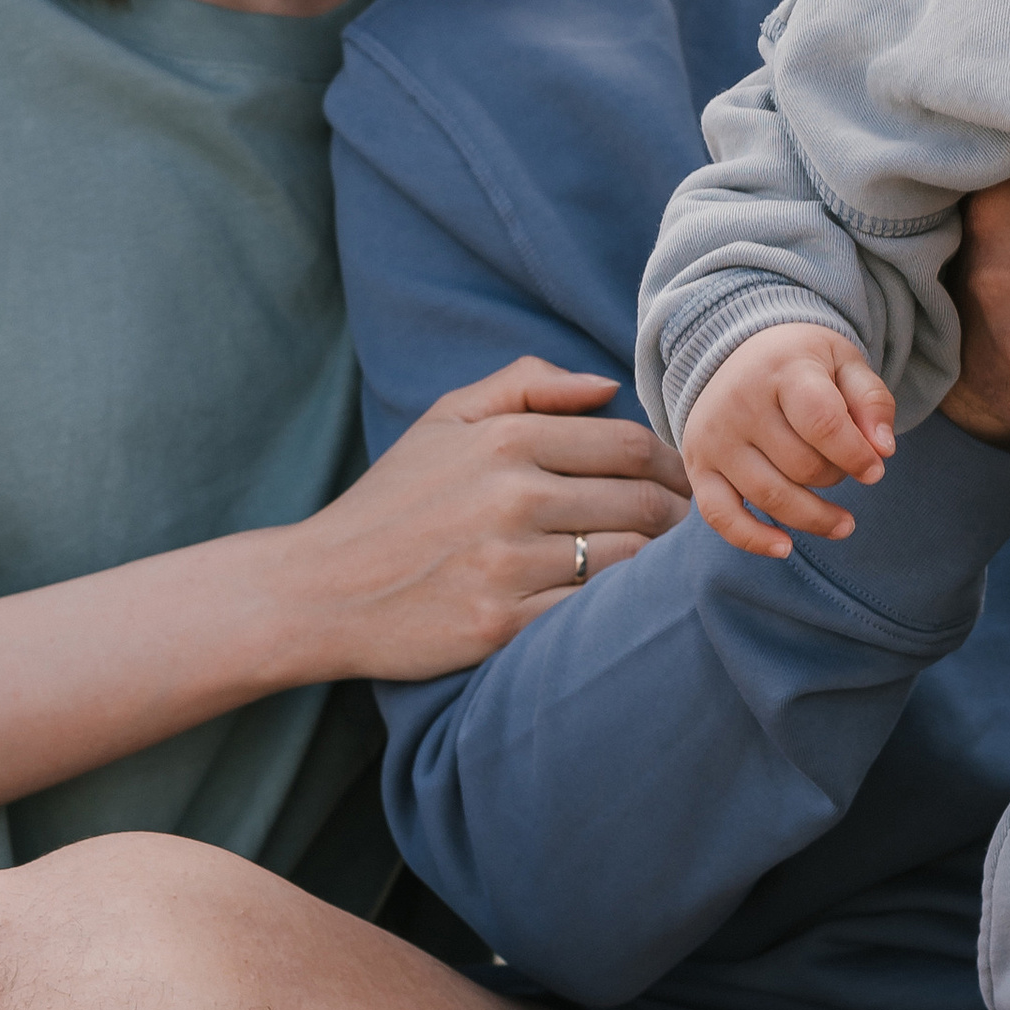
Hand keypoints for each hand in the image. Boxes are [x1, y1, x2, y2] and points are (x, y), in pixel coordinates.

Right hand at [285, 357, 690, 679]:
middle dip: (677, 516)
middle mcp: (511, 497)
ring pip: (628, 560)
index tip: (682, 483)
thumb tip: (604, 387)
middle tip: (688, 530)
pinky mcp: (501, 625)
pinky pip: (591, 612)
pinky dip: (616, 609)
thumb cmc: (392, 501)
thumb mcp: (445, 419)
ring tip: (664, 568)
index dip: (671, 466)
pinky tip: (621, 607)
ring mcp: (507, 564)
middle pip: (640, 502)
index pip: (628, 445)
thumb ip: (524, 384)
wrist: (320, 590)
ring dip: (657, 565)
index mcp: (504, 440)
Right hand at [679, 324, 898, 561]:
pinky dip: (753, 539)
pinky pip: (720, 516)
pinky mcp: (699, 467)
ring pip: (771, 496)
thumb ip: (871, 400)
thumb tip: (883, 450)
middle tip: (846, 470)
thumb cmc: (801, 362)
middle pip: (802, 466)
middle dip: (836, 478)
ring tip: (843, 523)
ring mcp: (715, 438)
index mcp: (782, 370)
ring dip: (814, 517)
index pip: (823, 423)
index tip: (875, 469)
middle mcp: (740, 404)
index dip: (856, 455)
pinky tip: (784, 548)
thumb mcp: (844, 362)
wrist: (734, 350)